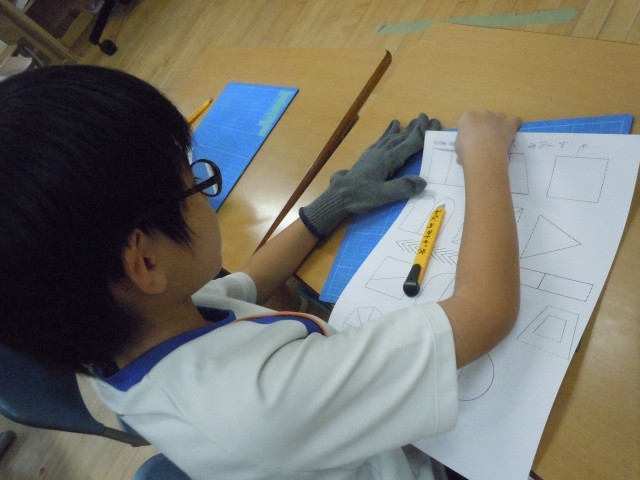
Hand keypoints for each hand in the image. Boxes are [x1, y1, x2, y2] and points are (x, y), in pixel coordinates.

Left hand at [300, 113, 440, 237]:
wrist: (339, 196)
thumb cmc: (360, 196)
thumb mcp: (383, 195)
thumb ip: (402, 188)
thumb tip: (423, 182)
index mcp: (388, 159)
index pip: (410, 143)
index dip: (423, 133)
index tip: (434, 122)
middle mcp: (382, 152)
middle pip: (403, 136)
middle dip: (417, 128)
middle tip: (429, 118)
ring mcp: (374, 152)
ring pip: (393, 136)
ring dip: (405, 129)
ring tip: (414, 121)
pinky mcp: (368, 155)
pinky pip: (383, 139)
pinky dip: (390, 131)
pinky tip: (393, 125)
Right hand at [455, 110, 520, 166]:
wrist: (483, 154)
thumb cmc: (467, 151)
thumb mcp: (458, 147)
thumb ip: (463, 144)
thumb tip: (463, 154)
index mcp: (467, 117)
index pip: (466, 120)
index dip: (468, 129)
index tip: (469, 139)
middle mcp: (482, 113)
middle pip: (483, 116)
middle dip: (483, 125)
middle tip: (482, 139)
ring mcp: (497, 117)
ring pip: (499, 117)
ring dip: (497, 124)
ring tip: (497, 137)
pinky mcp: (509, 123)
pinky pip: (515, 120)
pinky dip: (514, 124)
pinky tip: (512, 132)